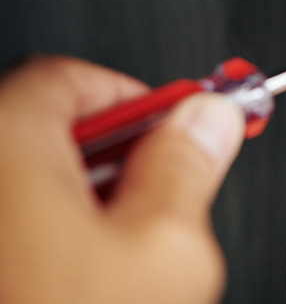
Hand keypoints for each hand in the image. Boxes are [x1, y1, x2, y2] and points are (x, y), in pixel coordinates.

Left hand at [0, 55, 243, 302]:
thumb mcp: (165, 249)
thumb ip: (190, 166)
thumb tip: (208, 120)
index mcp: (5, 144)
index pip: (66, 75)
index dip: (137, 95)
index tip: (175, 120)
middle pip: (48, 124)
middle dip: (120, 151)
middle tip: (160, 187)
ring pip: (31, 175)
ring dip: (88, 194)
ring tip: (126, 244)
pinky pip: (16, 216)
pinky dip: (53, 226)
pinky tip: (88, 267)